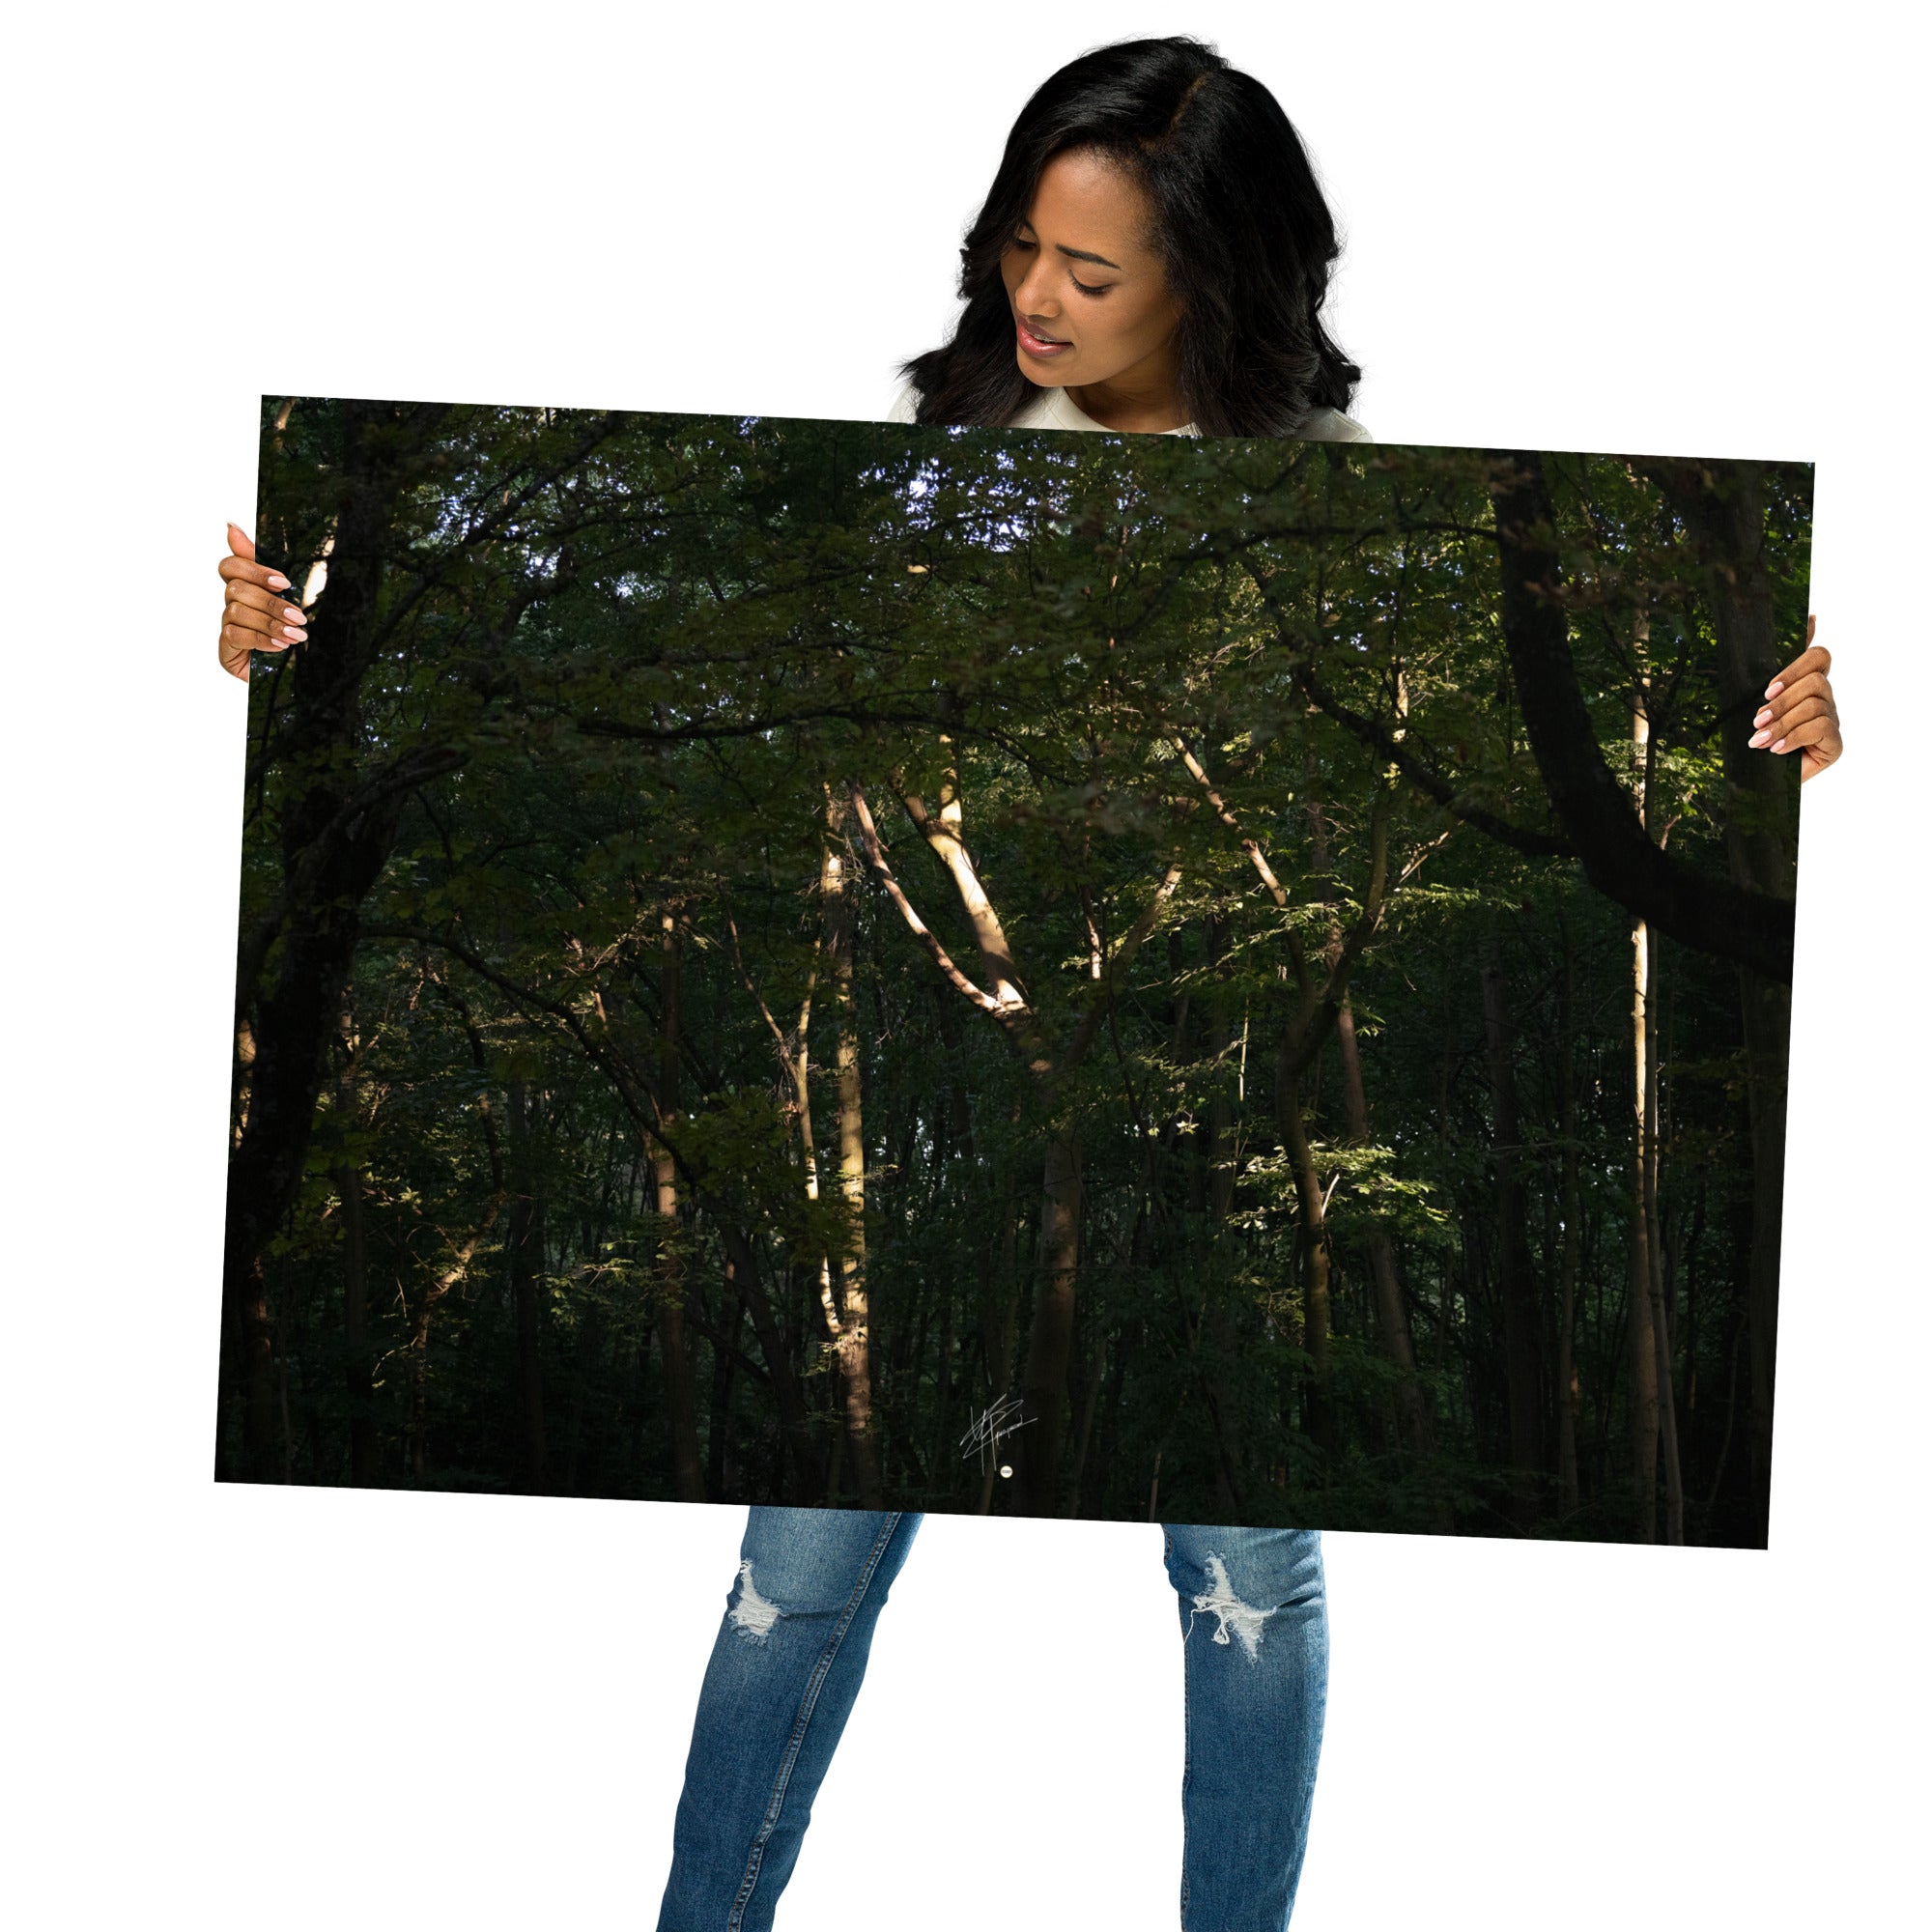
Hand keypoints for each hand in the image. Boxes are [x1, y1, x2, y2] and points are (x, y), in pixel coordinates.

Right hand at [218, 524, 308, 681]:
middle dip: (271, 602)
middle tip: (299, 616)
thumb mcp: (285, 601)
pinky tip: (280, 646)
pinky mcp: (225, 649)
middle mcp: (231, 605)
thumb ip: (265, 569)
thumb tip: (231, 526)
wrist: (288, 677)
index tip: (282, 581)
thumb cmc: (287, 635)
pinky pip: (235, 635)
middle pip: (236, 588)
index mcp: (245, 589)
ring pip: (237, 611)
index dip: (252, 568)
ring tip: (296, 636)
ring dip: (270, 623)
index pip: (230, 566)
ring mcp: (226, 627)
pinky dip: (261, 638)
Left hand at [1749, 615, 1840, 781]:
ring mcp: (1832, 721)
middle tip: (1757, 719)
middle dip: (1781, 701)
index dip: (1797, 666)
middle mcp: (1824, 700)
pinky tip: (1778, 749)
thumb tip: (1804, 622)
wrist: (1756, 783)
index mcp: (1807, 685)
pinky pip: (1821, 727)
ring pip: (1814, 705)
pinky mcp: (1835, 744)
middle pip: (1815, 681)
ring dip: (1782, 723)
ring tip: (1760, 740)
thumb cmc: (1756, 740)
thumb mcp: (1756, 705)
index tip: (1768, 688)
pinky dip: (1794, 737)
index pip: (1819, 656)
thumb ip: (1772, 674)